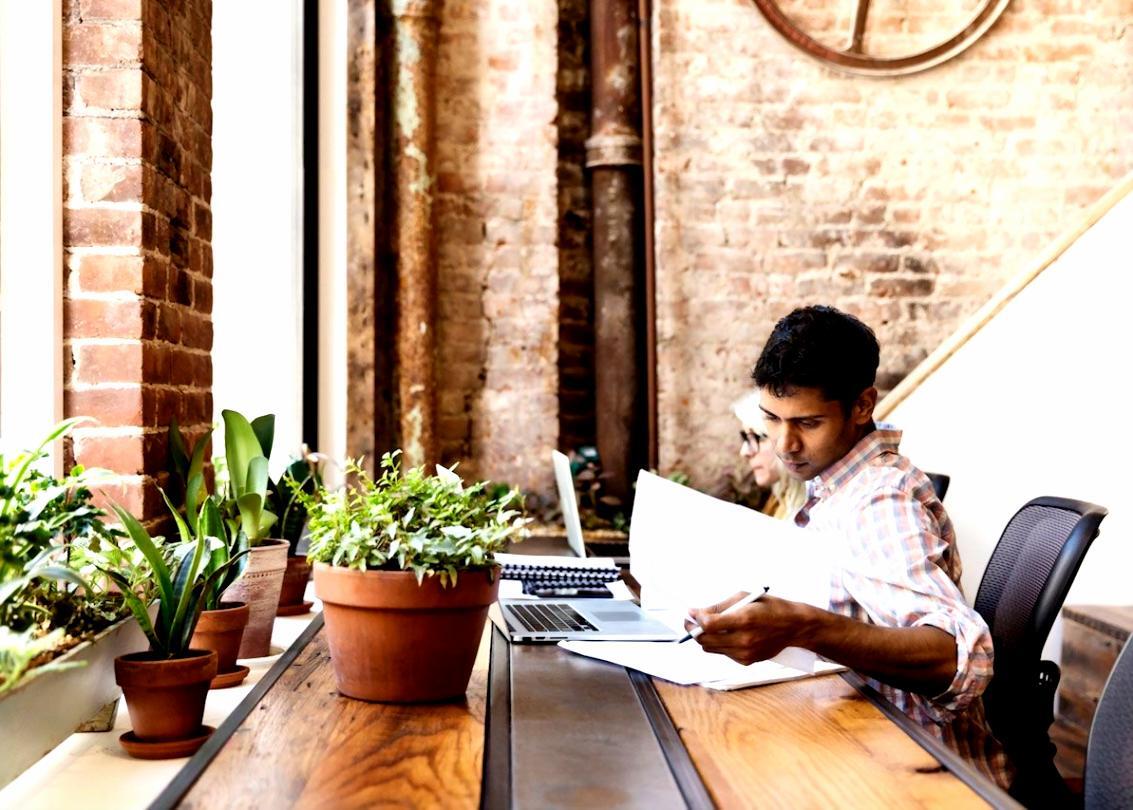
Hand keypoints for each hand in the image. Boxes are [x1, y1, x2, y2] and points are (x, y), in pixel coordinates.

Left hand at [688, 593, 806, 665]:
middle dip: (693, 629)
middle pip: (705, 639)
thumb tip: (696, 613)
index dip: (695, 618)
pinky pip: (723, 653)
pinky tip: (726, 634)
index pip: (709, 624)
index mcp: (744, 620)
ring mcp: (745, 653)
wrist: (793, 627)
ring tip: (706, 626)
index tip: (690, 612)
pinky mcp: (747, 661)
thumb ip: (719, 607)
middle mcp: (744, 639)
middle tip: (690, 621)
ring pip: (711, 648)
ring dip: (704, 637)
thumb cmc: (769, 607)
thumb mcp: (745, 598)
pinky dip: (719, 644)